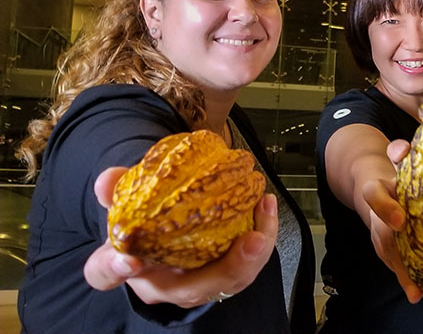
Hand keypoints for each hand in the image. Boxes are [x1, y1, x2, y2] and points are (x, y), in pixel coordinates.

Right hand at [83, 166, 277, 307]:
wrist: (167, 237)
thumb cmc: (146, 225)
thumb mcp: (127, 206)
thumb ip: (116, 190)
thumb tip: (108, 180)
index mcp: (128, 267)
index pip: (108, 274)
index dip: (115, 269)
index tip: (128, 259)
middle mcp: (165, 284)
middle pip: (191, 291)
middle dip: (226, 269)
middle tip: (250, 241)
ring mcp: (199, 284)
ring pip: (230, 281)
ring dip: (254, 253)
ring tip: (265, 216)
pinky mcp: (226, 275)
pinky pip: (248, 264)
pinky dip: (262, 235)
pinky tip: (266, 206)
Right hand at [357, 139, 420, 303]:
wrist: (367, 181)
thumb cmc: (388, 171)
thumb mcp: (393, 157)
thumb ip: (398, 151)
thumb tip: (403, 148)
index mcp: (374, 188)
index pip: (373, 195)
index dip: (384, 208)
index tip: (400, 220)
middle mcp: (373, 213)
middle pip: (380, 236)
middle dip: (395, 254)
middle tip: (413, 273)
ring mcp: (377, 231)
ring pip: (386, 254)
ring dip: (401, 273)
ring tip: (417, 291)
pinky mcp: (386, 244)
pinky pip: (393, 262)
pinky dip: (405, 278)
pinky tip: (418, 294)